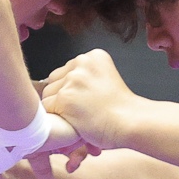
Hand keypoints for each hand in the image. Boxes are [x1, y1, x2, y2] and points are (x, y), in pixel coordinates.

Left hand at [41, 49, 140, 166]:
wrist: (130, 122)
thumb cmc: (121, 109)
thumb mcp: (105, 79)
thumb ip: (84, 76)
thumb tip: (60, 82)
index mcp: (93, 56)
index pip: (65, 71)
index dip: (71, 89)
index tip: (85, 99)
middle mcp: (81, 63)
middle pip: (54, 81)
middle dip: (63, 96)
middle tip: (83, 109)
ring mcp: (72, 80)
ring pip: (48, 95)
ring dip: (59, 108)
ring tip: (81, 115)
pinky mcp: (65, 98)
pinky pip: (48, 109)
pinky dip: (57, 118)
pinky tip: (74, 121)